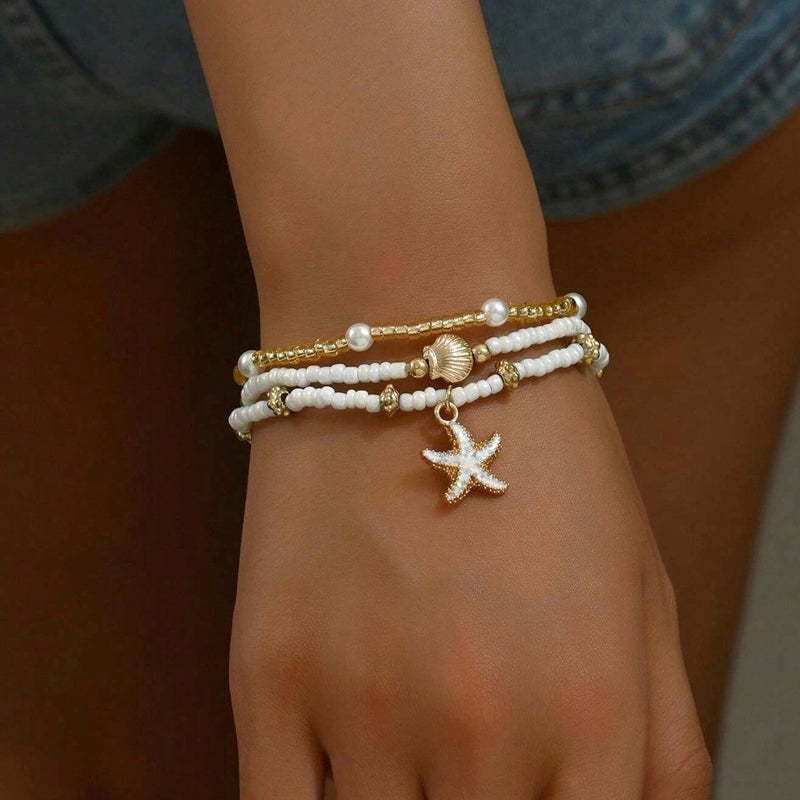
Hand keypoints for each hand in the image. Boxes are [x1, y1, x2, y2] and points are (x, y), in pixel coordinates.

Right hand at [229, 367, 711, 798]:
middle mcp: (483, 724)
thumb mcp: (645, 586)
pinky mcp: (268, 672)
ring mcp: (364, 701)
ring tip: (407, 753)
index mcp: (592, 708)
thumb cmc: (542, 451)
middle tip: (464, 770)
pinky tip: (336, 778)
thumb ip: (663, 740)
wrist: (417, 339)